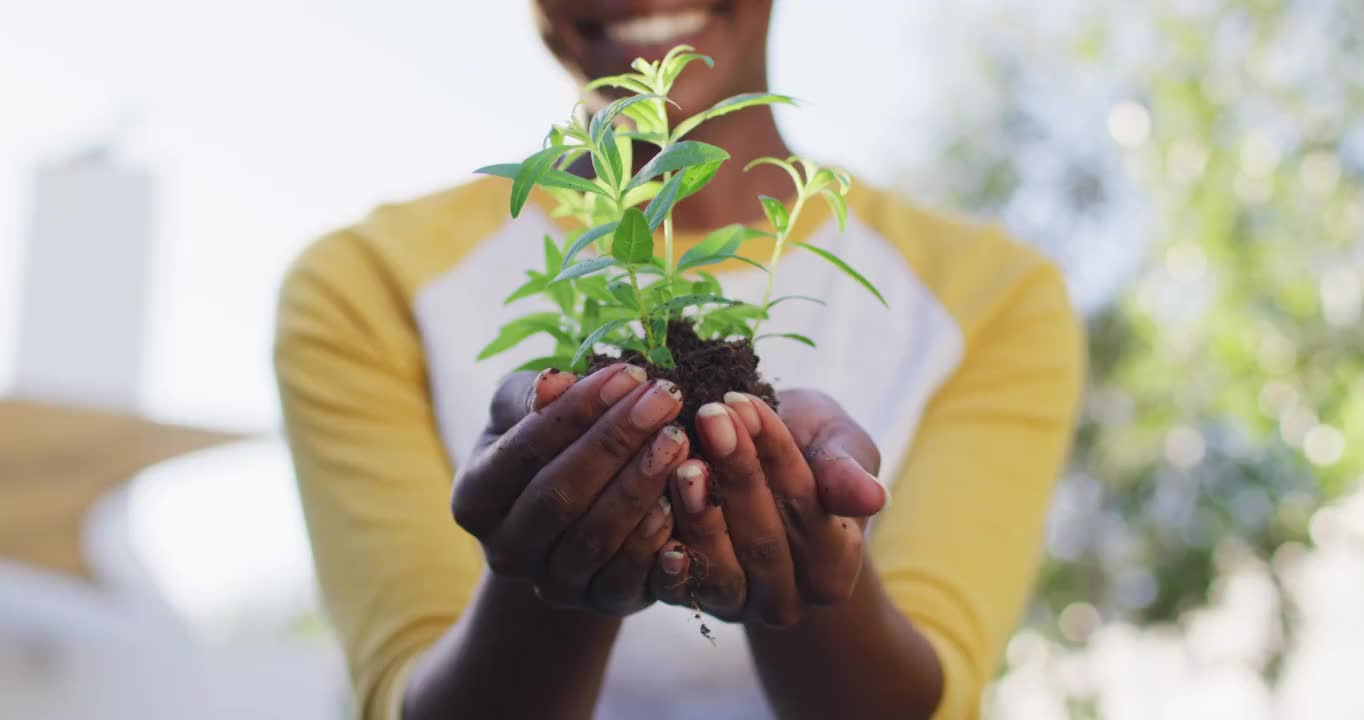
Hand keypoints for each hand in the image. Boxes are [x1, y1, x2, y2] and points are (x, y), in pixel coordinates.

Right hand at [453, 364, 690, 615]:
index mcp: (476, 499)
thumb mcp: (521, 415)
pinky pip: (629, 580)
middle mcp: (505, 551)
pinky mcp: (600, 604)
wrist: (564, 523)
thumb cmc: (541, 449)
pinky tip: (681, 501)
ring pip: (595, 540)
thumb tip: (555, 383)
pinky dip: (656, 543)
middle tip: (666, 398)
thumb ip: (528, 395)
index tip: (628, 373)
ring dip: (641, 486)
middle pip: (559, 497)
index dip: (577, 411)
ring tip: (678, 438)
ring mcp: (552, 585)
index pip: (524, 451)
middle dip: (616, 442)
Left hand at [650, 389, 884, 626]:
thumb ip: (847, 471)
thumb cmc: (806, 448)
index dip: (776, 456)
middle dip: (735, 474)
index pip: (808, 509)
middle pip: (763, 541)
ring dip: (697, 512)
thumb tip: (874, 498)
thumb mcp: (835, 443)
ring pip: (718, 567)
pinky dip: (660, 548)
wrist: (758, 470)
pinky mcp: (688, 602)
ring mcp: (736, 606)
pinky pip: (673, 585)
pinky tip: (652, 508)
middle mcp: (787, 600)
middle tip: (708, 417)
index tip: (744, 403)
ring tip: (681, 459)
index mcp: (834, 568)